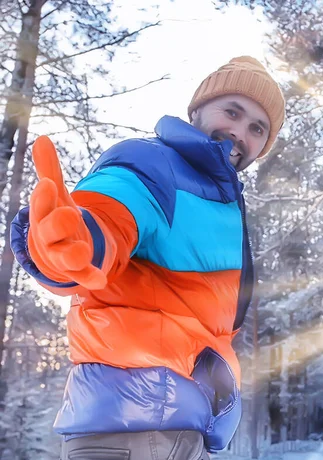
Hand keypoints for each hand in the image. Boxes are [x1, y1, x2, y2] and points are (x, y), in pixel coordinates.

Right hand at [28, 136, 105, 288]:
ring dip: (74, 254)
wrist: (56, 251)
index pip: (40, 205)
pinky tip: (102, 279)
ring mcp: (62, 256)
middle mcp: (49, 238)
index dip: (43, 197)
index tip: (50, 184)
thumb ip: (49, 169)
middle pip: (49, 232)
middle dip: (59, 224)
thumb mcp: (56, 195)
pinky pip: (83, 277)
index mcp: (43, 216)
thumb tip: (43, 138)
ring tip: (84, 249)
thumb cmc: (55, 217)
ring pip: (65, 257)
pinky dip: (91, 278)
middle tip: (71, 215)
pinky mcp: (76, 272)